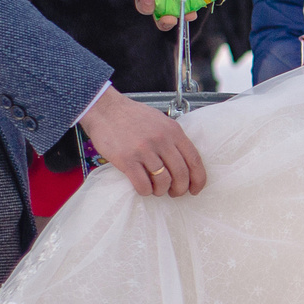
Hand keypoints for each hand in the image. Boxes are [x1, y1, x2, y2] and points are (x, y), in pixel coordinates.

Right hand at [77, 87, 207, 196]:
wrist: (105, 109)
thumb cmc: (133, 116)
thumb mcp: (161, 121)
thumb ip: (173, 138)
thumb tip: (185, 162)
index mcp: (173, 131)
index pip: (194, 159)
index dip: (198, 179)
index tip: (195, 190)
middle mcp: (162, 140)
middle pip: (181, 173)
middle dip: (180, 189)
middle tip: (175, 193)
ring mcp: (144, 150)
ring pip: (163, 181)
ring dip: (161, 191)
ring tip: (156, 190)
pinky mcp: (127, 159)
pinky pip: (142, 184)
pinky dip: (146, 191)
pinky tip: (143, 189)